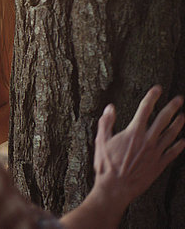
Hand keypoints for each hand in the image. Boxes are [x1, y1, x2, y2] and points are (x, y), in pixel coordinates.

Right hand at [93, 85, 184, 209]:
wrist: (115, 187)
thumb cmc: (106, 165)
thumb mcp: (100, 141)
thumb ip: (106, 123)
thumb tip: (110, 108)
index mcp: (133, 132)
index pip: (145, 109)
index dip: (152, 97)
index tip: (157, 89)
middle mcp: (148, 140)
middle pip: (163, 119)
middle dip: (172, 107)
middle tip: (179, 99)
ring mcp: (155, 152)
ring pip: (171, 134)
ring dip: (178, 124)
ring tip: (183, 117)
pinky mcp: (159, 164)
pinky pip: (173, 152)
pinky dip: (179, 145)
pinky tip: (183, 140)